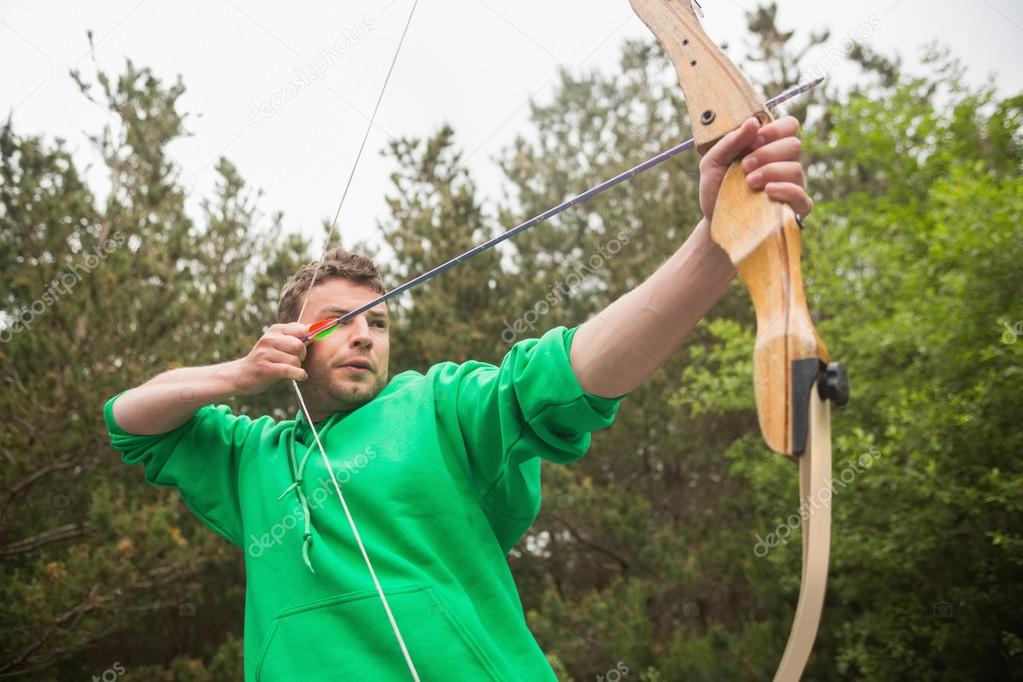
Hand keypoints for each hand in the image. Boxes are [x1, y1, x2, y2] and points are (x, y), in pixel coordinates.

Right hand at [233, 322, 308, 394]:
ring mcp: (265, 353)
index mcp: (275, 330)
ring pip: (295, 360)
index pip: (301, 329)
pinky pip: (289, 370)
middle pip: (299, 346)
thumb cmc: (267, 359)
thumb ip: (296, 336)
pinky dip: (299, 375)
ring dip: (297, 368)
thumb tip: (315, 329)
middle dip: (302, 356)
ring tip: (290, 370)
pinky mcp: (264, 368)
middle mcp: (269, 339)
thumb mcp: (279, 343)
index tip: (306, 346)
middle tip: (297, 361)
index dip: (309, 339)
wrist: (242, 374)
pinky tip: (300, 377)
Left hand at [698, 116, 812, 222]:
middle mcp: (785, 164)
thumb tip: (752, 122)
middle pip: (793, 144)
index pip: (789, 126)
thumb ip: (730, 141)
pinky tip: (768, 191)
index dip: (774, 129)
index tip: (754, 141)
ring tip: (750, 183)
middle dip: (767, 153)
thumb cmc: (716, 190)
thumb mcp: (712, 163)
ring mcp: (792, 186)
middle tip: (745, 166)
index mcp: (769, 148)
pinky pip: (801, 195)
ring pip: (796, 168)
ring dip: (771, 171)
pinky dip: (786, 190)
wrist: (715, 223)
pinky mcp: (795, 209)